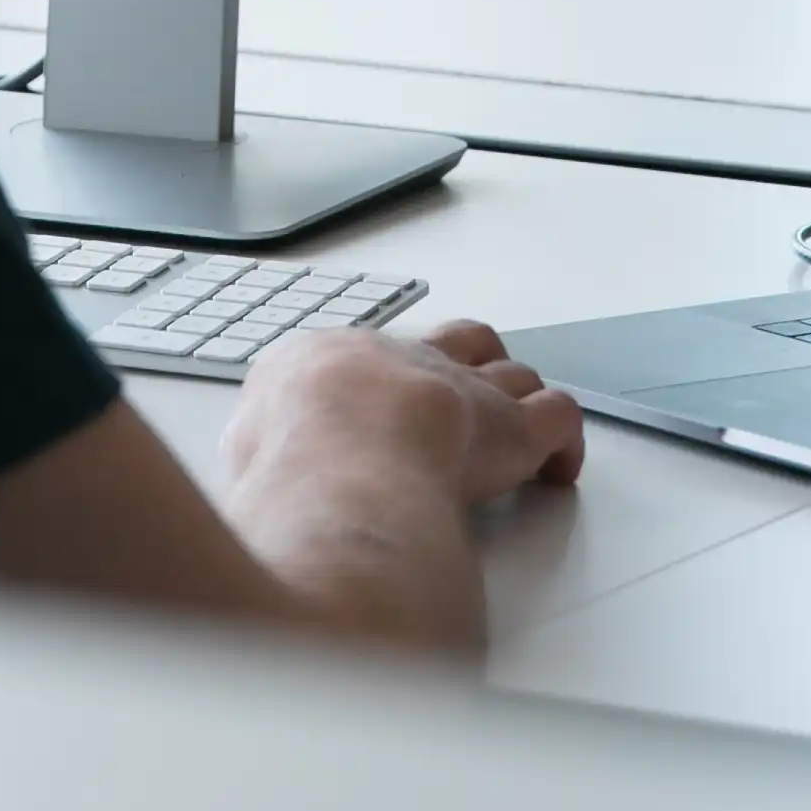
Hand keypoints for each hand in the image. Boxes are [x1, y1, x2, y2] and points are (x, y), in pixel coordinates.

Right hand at [222, 316, 588, 506]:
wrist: (346, 457)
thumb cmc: (293, 456)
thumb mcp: (247, 447)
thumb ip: (254, 445)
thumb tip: (250, 459)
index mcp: (336, 359)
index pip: (363, 358)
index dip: (381, 384)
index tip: (384, 406)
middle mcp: (406, 360)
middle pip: (453, 341)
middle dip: (464, 365)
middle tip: (468, 400)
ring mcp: (465, 388)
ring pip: (509, 373)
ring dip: (515, 401)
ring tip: (517, 431)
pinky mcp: (515, 427)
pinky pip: (557, 419)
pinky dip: (563, 443)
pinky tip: (558, 469)